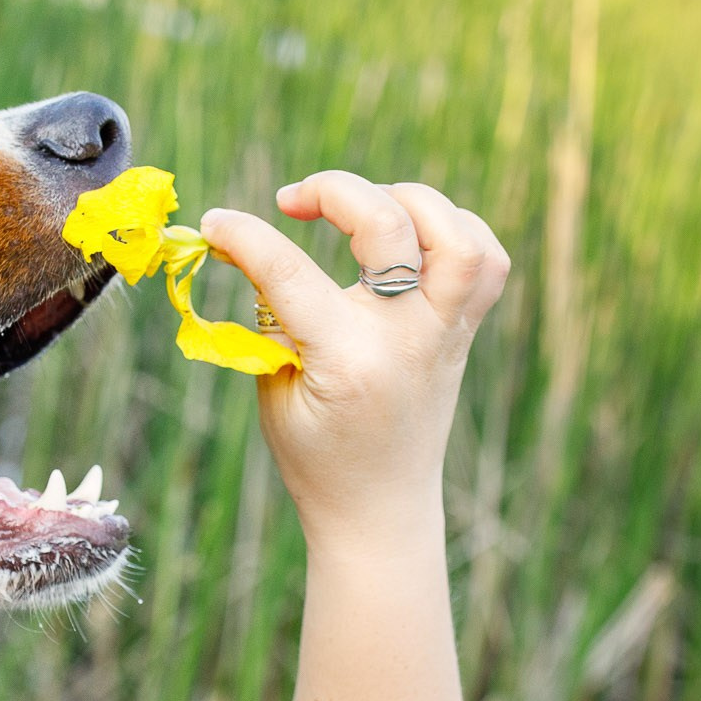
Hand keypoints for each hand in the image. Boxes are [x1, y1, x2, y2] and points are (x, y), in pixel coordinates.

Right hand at [198, 173, 508, 552]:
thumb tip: (248, 245)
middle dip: (333, 190)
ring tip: (366, 210)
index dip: (243, 236)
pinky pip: (486, 261)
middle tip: (292, 200)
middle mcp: (407, 339)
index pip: (289, 272)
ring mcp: (444, 333)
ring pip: (458, 235)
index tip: (213, 223)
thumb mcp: (274, 391)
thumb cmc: (316, 456)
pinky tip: (411, 235)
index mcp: (349, 359)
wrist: (380, 510)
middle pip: (389, 225)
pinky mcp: (463, 333)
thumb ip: (267, 317)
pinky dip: (455, 230)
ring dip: (410, 201)